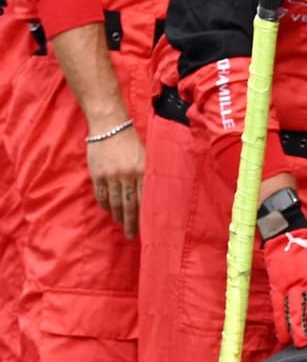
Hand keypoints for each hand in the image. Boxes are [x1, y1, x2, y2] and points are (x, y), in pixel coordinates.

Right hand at [87, 123, 143, 239]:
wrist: (110, 126)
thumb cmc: (131, 142)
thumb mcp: (146, 157)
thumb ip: (148, 175)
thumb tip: (153, 198)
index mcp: (144, 172)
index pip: (146, 200)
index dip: (146, 216)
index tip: (148, 228)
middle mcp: (128, 175)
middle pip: (130, 206)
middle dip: (131, 223)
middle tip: (132, 236)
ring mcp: (111, 175)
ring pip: (115, 202)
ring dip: (118, 216)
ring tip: (121, 224)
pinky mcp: (97, 174)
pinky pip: (101, 195)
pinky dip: (105, 205)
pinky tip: (109, 211)